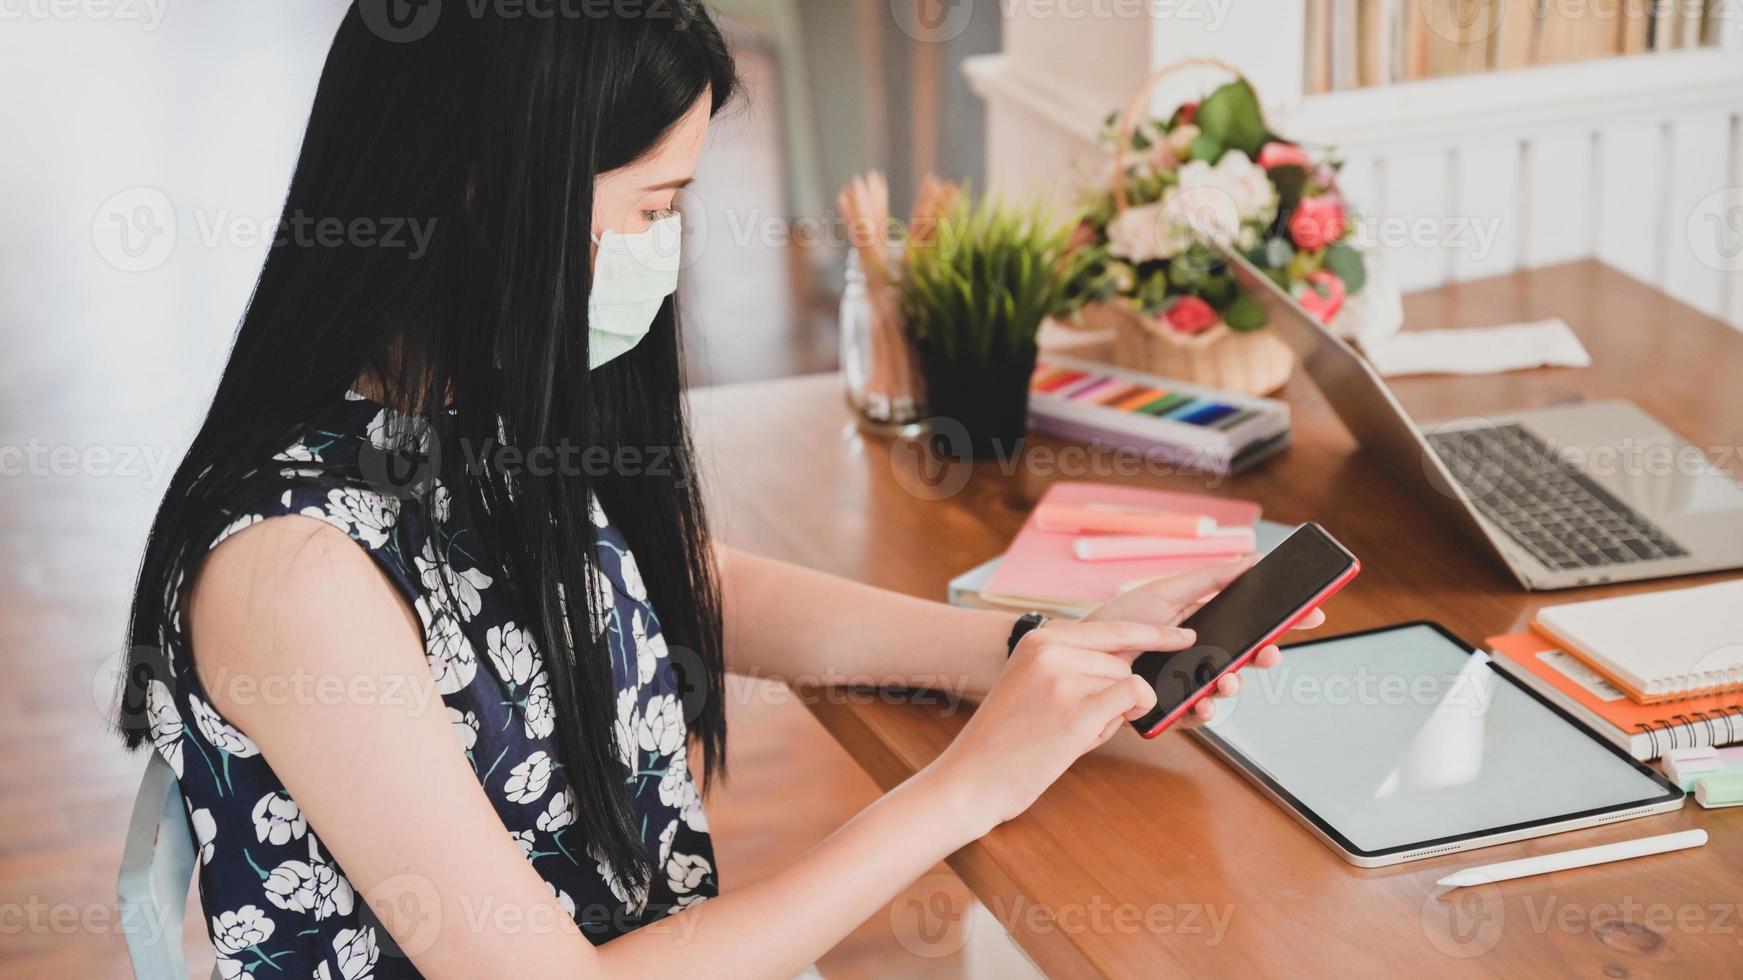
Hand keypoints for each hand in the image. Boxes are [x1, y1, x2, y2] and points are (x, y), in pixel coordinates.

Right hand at [925, 619, 1194, 834]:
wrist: (971, 778)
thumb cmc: (1005, 740)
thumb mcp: (1031, 683)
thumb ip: (1073, 665)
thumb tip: (1131, 666)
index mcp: (1039, 639)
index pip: (1111, 627)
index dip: (1152, 634)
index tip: (1183, 636)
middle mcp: (1051, 649)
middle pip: (1123, 663)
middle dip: (1113, 695)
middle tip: (1068, 721)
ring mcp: (1064, 678)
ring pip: (1128, 684)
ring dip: (1109, 715)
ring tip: (1063, 732)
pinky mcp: (1077, 710)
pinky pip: (1133, 700)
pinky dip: (1123, 720)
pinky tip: (1083, 737)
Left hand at [1081, 557, 1326, 727]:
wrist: (1079, 654)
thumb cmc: (1121, 620)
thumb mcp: (1167, 591)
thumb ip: (1210, 578)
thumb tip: (1253, 558)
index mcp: (1208, 624)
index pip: (1256, 624)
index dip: (1286, 621)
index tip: (1314, 613)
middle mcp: (1204, 656)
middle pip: (1249, 658)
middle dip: (1267, 656)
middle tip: (1271, 653)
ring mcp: (1190, 683)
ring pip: (1228, 690)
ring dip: (1234, 688)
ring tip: (1227, 681)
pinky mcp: (1171, 708)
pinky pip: (1197, 717)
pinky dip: (1204, 714)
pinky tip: (1203, 705)